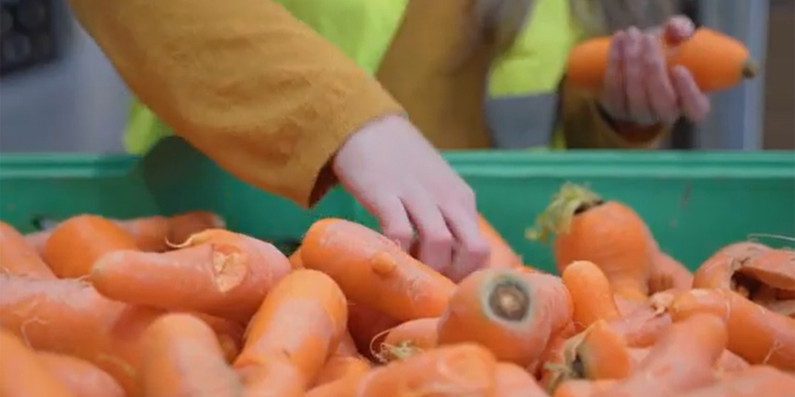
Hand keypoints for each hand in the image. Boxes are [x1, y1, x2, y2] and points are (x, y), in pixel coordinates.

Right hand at [332, 114, 489, 280]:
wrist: (366, 127)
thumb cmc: (401, 161)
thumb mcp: (435, 186)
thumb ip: (445, 216)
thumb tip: (445, 260)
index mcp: (462, 199)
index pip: (481, 249)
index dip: (466, 275)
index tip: (444, 285)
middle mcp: (447, 198)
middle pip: (472, 250)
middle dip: (453, 276)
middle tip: (429, 284)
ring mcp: (418, 195)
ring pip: (440, 244)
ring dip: (426, 268)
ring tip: (407, 272)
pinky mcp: (386, 194)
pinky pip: (400, 233)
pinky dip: (397, 251)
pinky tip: (387, 255)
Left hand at [599, 16, 709, 126]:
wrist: (637, 60)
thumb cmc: (666, 50)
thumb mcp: (677, 37)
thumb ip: (682, 29)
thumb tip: (676, 30)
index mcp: (691, 103)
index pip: (696, 109)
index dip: (688, 92)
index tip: (679, 68)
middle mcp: (666, 115)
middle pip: (662, 102)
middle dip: (653, 69)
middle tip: (648, 39)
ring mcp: (640, 115)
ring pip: (636, 96)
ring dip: (631, 62)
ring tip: (632, 35)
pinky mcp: (617, 109)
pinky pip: (614, 88)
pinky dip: (615, 62)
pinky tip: (618, 41)